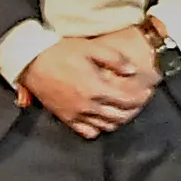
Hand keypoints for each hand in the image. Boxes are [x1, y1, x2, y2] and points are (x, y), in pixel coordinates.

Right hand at [22, 29, 160, 138]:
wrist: (32, 62)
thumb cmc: (61, 52)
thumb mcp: (91, 49)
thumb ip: (115, 60)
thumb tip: (133, 71)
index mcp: (96, 88)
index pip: (127, 100)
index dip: (141, 97)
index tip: (148, 91)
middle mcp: (88, 106)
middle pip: (119, 116)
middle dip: (133, 109)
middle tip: (140, 100)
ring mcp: (76, 114)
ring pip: (105, 126)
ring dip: (118, 119)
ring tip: (124, 109)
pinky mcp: (66, 118)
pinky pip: (87, 131)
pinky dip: (99, 128)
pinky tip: (103, 118)